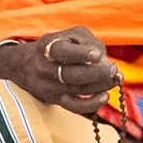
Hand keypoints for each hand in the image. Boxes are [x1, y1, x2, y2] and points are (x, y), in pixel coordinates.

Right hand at [0, 26, 119, 114]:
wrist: (27, 65)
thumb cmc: (57, 46)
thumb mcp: (69, 35)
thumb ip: (88, 43)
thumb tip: (104, 61)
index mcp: (47, 47)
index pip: (62, 51)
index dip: (81, 53)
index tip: (98, 54)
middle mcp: (45, 68)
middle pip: (71, 74)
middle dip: (97, 73)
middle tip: (113, 69)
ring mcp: (50, 86)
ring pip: (77, 90)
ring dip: (100, 86)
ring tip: (115, 79)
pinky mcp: (56, 100)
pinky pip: (75, 107)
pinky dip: (92, 104)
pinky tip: (104, 96)